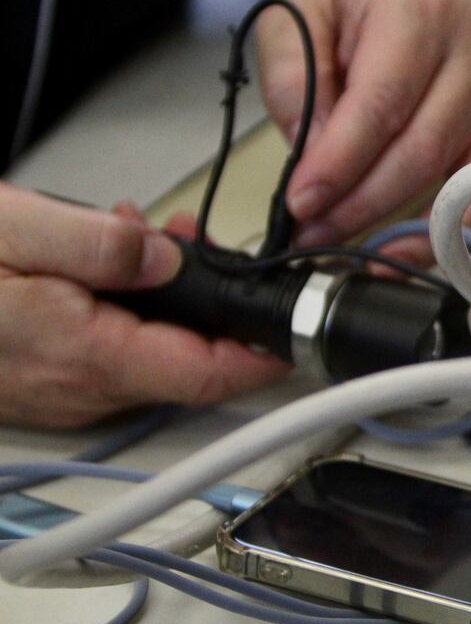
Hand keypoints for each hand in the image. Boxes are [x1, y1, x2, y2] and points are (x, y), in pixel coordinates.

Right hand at [0, 185, 288, 428]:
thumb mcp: (16, 230)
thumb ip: (100, 244)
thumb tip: (169, 256)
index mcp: (88, 356)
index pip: (205, 374)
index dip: (260, 355)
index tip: (290, 325)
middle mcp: (82, 390)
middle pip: (186, 361)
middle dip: (208, 303)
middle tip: (191, 242)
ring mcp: (63, 393)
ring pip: (148, 355)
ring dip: (164, 301)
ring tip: (138, 238)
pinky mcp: (47, 382)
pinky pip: (109, 355)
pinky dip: (125, 312)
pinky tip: (103, 268)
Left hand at [253, 0, 470, 272]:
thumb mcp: (296, 9)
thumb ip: (293, 81)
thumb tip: (312, 158)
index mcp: (419, 11)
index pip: (381, 103)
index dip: (339, 164)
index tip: (302, 204)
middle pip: (425, 152)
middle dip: (365, 207)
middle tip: (317, 234)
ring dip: (425, 233)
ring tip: (376, 257)